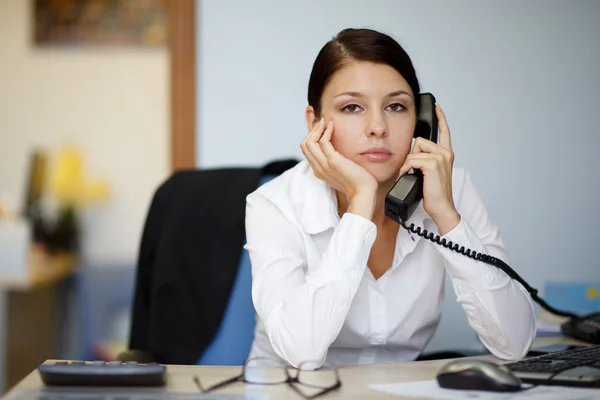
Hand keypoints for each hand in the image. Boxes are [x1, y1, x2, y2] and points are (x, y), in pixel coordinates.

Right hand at [300, 118, 377, 218]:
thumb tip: (336, 151)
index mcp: (319, 171)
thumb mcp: (342, 171)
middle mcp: (318, 168)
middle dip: (312, 131)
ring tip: (326, 122)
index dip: (311, 137)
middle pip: (304, 145)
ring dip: (317, 129)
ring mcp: (324, 165)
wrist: (363, 193)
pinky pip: (323, 142)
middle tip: (322, 122)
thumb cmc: (357, 183)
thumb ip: (335, 163)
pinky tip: (333, 126)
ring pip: (309, 142)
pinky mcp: (333, 161)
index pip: (306, 151)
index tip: (321, 129)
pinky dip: (326, 131)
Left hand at [398, 105, 459, 233]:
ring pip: (414, 150)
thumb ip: (425, 160)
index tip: (437, 108)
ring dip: (408, 163)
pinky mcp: (432, 163)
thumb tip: (411, 156)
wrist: (441, 207)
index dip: (441, 118)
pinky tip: (410, 176)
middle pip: (419, 141)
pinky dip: (406, 168)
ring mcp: (440, 157)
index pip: (445, 132)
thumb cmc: (434, 193)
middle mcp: (445, 153)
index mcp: (446, 154)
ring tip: (413, 175)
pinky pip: (411, 159)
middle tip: (415, 171)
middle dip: (412, 155)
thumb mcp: (430, 173)